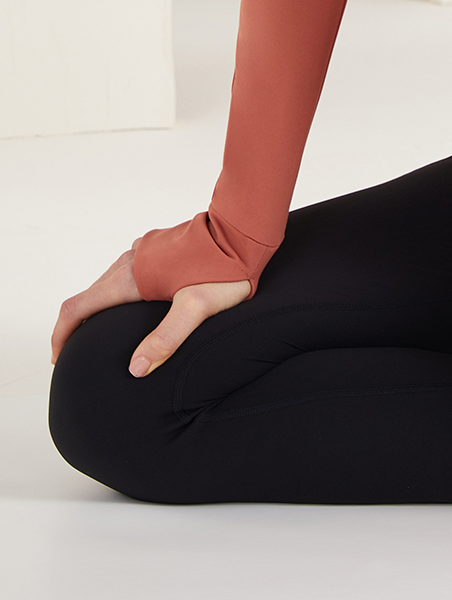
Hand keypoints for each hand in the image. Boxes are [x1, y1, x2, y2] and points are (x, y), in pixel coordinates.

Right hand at [51, 239, 250, 376]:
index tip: (59, 358)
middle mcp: (130, 260)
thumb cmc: (225, 270)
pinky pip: (130, 270)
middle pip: (91, 294)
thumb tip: (135, 369)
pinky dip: (121, 290)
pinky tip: (139, 303)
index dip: (62, 335)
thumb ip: (167, 338)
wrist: (244, 230)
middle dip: (80, 323)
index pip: (78, 307)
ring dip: (102, 306)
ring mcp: (144, 249)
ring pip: (111, 280)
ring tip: (108, 331)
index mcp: (130, 277)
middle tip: (82, 351)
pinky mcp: (159, 245)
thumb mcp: (198, 308)